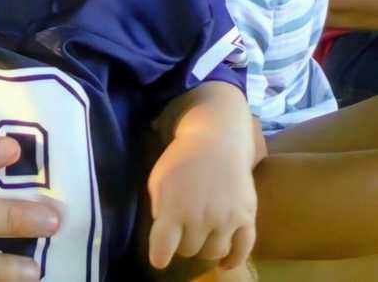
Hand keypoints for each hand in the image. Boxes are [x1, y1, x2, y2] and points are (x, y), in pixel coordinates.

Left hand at [147, 133, 256, 270]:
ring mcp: (226, 219)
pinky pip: (243, 249)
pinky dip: (233, 260)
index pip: (163, 247)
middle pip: (189, 250)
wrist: (217, 141)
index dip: (159, 256)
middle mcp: (201, 217)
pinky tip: (224, 263)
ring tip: (200, 240)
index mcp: (174, 208)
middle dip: (182, 245)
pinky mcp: (247, 217)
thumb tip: (164, 235)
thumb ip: (160, 209)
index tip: (159, 260)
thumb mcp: (158, 180)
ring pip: (214, 252)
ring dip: (204, 250)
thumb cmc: (181, 159)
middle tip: (182, 233)